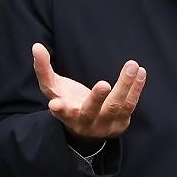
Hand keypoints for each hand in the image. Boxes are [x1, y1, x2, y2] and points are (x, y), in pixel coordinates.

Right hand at [32, 42, 146, 146]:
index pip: (61, 112)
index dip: (59, 109)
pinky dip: (135, 88)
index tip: (54, 105)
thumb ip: (43, 69)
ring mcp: (104, 125)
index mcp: (65, 114)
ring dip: (124, 86)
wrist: (87, 131)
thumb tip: (36, 46)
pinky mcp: (120, 124)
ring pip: (115, 106)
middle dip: (96, 98)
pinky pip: (130, 105)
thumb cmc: (67, 102)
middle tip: (103, 84)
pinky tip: (140, 72)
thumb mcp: (53, 88)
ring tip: (131, 66)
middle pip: (90, 111)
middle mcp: (84, 123)